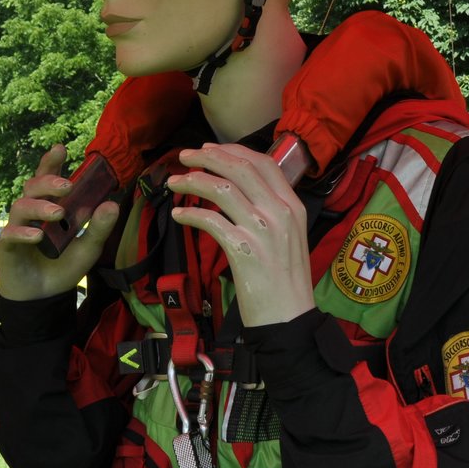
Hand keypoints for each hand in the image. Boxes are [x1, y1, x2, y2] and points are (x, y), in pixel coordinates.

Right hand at [0, 145, 120, 301]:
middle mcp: (31, 214)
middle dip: (48, 182)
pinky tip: (36, 236)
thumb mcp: (88, 247)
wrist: (46, 297)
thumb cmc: (64, 266)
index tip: (60, 148)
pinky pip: (10, 234)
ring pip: (20, 206)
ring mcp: (17, 229)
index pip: (47, 180)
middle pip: (32, 187)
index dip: (51, 163)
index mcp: (49, 208)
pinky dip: (23, 233)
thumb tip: (112, 203)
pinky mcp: (6, 247)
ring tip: (58, 214)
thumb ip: (99, 227)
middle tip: (67, 186)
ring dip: (39, 207)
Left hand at [167, 143, 313, 325]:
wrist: (289, 318)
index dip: (234, 150)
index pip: (264, 163)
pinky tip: (179, 217)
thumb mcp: (289, 237)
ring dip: (193, 181)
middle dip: (208, 157)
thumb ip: (272, 212)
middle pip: (240, 169)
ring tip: (175, 183)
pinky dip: (190, 215)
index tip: (210, 149)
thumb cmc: (286, 280)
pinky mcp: (244, 250)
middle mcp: (280, 212)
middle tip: (184, 156)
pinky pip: (211, 221)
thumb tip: (240, 192)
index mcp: (293, 206)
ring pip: (223, 189)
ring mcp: (263, 230)